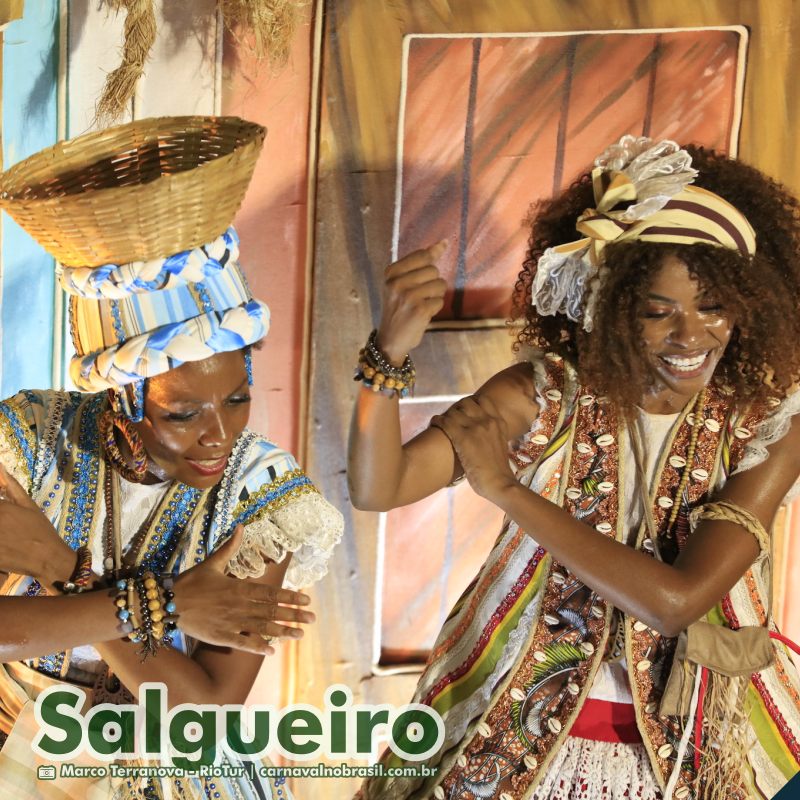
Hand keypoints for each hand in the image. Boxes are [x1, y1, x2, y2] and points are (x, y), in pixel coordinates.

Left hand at [0, 464, 75, 585]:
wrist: (47, 558)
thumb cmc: (40, 530)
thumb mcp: (29, 505)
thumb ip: (12, 486)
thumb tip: (1, 467)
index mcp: (1, 508)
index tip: (4, 506)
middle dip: (0, 515)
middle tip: (6, 521)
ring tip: (6, 529)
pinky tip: (5, 541)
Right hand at [174, 525, 314, 654]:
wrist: (167, 603)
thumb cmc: (190, 582)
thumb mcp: (212, 563)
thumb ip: (229, 547)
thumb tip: (241, 526)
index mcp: (239, 588)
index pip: (271, 593)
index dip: (290, 597)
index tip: (306, 600)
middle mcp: (239, 606)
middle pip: (272, 611)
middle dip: (294, 615)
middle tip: (312, 619)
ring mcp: (231, 622)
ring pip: (262, 628)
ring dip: (282, 632)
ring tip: (299, 635)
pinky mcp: (220, 637)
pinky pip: (243, 643)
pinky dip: (257, 647)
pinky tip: (271, 652)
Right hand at [376, 240, 448, 362]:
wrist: (391, 339)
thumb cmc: (398, 308)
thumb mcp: (401, 283)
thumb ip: (420, 263)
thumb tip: (443, 243)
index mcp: (391, 273)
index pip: (422, 256)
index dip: (432, 259)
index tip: (436, 257)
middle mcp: (397, 283)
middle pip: (433, 270)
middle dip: (432, 283)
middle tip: (419, 296)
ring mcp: (408, 297)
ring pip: (439, 285)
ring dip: (435, 296)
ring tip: (421, 304)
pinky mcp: (419, 310)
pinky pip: (439, 301)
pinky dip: (434, 308)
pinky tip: (423, 314)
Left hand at [431, 395, 517, 502]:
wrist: (499, 483)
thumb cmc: (499, 469)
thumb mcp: (500, 443)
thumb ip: (491, 433)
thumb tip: (481, 431)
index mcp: (498, 422)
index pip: (483, 400)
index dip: (471, 402)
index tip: (464, 410)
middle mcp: (487, 420)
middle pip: (466, 402)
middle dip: (456, 408)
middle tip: (450, 417)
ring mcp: (474, 427)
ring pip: (454, 411)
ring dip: (445, 415)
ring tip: (440, 422)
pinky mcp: (462, 437)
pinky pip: (444, 421)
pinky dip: (437, 421)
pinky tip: (434, 424)